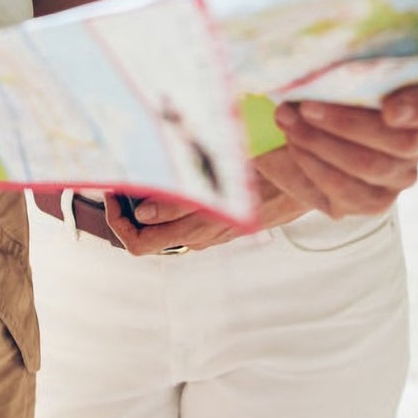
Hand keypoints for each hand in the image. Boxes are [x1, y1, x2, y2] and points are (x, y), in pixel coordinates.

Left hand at [100, 166, 307, 255]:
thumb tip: (142, 213)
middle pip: (144, 238)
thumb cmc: (267, 179)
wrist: (306, 184)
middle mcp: (198, 237)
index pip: (138, 243)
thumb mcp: (219, 187)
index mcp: (195, 231)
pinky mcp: (218, 221)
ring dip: (144, 204)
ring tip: (138, 174)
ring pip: (161, 227)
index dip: (117, 221)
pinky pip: (181, 219)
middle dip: (124, 212)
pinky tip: (166, 176)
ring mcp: (208, 231)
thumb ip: (181, 203)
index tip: (111, 191)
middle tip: (117, 181)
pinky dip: (165, 202)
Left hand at [257, 77, 417, 218]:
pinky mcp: (373, 200)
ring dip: (321, 142)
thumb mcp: (332, 66)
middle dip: (347, 123)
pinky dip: (313, 164)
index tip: (390, 109)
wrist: (297, 131)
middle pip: (403, 141)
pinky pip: (346, 190)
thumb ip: (340, 63)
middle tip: (305, 107)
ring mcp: (401, 174)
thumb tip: (315, 60)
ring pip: (371, 165)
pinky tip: (293, 144)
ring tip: (286, 120)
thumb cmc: (322, 85)